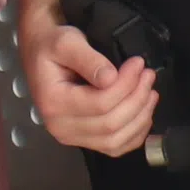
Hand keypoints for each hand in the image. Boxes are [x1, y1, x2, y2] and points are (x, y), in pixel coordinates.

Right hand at [22, 14, 157, 157]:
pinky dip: (135, 134)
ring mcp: (72, 137)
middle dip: (137, 98)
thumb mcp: (66, 42)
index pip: (100, 103)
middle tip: (148, 75)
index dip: (126, 85)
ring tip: (150, 91)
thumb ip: (87, 59)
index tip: (138, 63)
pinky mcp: (84, 140)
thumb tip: (110, 78)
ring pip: (116, 140)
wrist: (40, 53)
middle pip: (111, 124)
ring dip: (140, 117)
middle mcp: (60, 126)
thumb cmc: (52, 45)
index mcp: (54, 102)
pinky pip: (116, 147)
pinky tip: (143, 113)